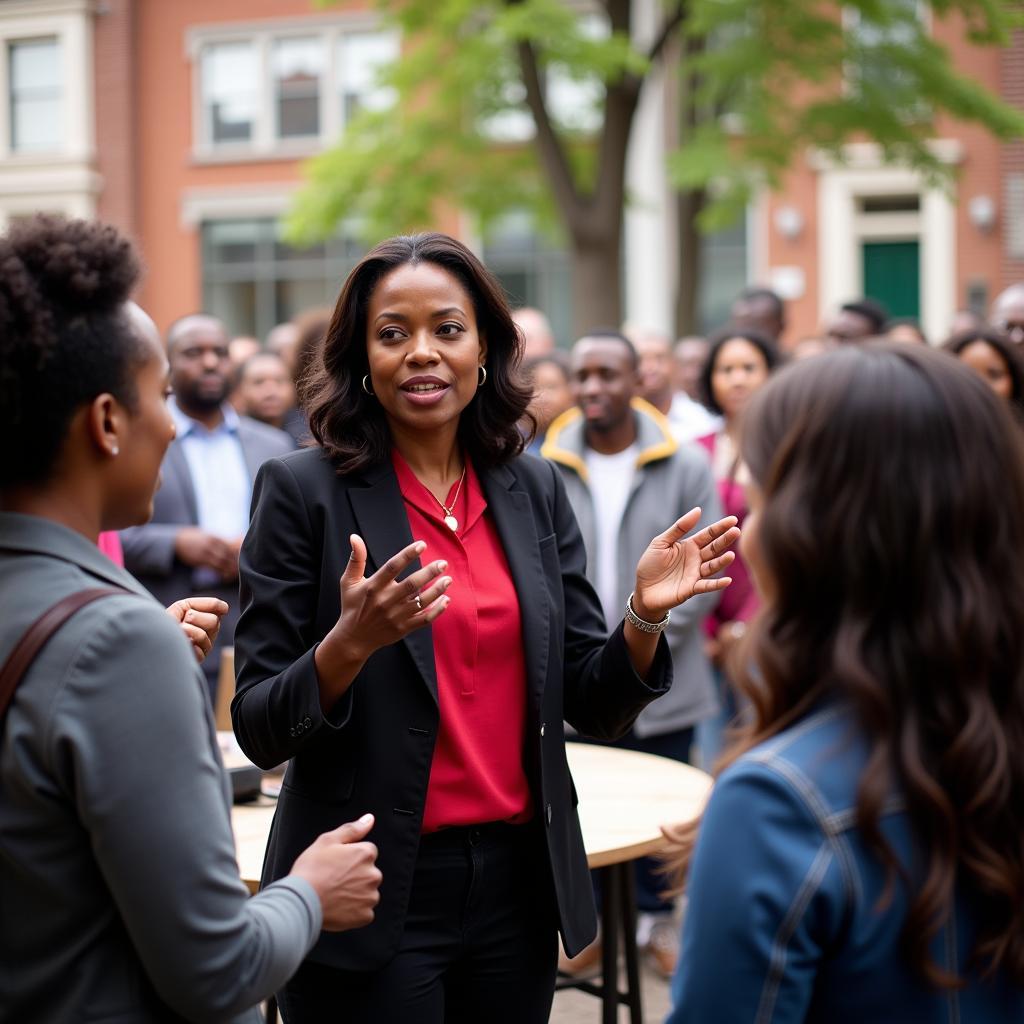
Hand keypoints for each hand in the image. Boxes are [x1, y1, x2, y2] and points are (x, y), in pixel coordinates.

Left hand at [165, 596, 228, 662]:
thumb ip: (202, 605)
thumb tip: (225, 609)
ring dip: (187, 630)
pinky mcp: (198, 659)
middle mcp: (209, 632)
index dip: (209, 606)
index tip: (193, 609)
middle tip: (183, 621)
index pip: (218, 609)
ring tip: (179, 633)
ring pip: (203, 635)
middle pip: (213, 621)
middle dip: (195, 617)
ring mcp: (204, 647)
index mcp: (206, 619)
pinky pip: (197, 650)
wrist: (151, 640)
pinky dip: (186, 644)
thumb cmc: (164, 623)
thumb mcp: (181, 608)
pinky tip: (182, 644)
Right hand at [174, 528, 238, 579]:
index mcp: (215, 537)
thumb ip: (219, 541)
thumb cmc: (193, 539)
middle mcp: (212, 544)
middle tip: (242, 570)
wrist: (175, 540)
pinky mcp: (200, 560)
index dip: (238, 555)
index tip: (243, 561)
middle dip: (236, 562)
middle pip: (229, 554)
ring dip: (230, 569)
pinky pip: (214, 568)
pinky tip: (224, 577)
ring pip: (223, 562)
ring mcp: (206, 552)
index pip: (232, 546)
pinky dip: (221, 573)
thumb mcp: (207, 536)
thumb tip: (233, 545)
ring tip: (235, 575)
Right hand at [290, 814, 382, 930]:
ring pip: (367, 892)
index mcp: (365, 854)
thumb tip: (369, 819)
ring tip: (335, 893)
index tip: (337, 864)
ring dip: (356, 893)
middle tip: (334, 879)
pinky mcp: (365, 916)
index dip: (350, 857)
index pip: (366, 852)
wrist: (301, 902)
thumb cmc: (311, 870)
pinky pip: (364, 911)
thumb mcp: (327, 841)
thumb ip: (352, 829)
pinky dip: (354, 910)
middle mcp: (373, 874)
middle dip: (356, 875)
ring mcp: (370, 896)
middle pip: (368, 872)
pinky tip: (339, 907)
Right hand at [325, 534, 451, 662]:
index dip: (408, 554)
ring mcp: (395, 616)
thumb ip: (356, 559)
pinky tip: (446, 599)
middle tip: (443, 563)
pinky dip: (437, 610)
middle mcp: (385, 601)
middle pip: (411, 584)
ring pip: (421, 602)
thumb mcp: (348, 582)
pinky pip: (424, 619)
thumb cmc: (352, 606)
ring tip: (448, 579)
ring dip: (437, 590)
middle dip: (429, 573)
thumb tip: (355, 537)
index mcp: (373, 587)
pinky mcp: (403, 628)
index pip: (392, 567)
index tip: (422, 544)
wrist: (353, 638)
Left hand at [633, 508, 739, 620]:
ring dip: (722, 561)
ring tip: (731, 555)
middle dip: (725, 540)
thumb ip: (679, 527)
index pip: (708, 534)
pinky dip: (716, 584)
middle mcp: (696, 559)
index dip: (720, 527)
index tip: (733, 519)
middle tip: (736, 531)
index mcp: (689, 546)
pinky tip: (727, 580)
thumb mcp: (661, 542)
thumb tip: (698, 510)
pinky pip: (706, 586)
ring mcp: (695, 574)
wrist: (642, 589)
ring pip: (712, 566)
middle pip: (714, 548)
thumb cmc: (651, 565)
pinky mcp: (691, 589)